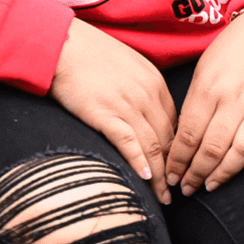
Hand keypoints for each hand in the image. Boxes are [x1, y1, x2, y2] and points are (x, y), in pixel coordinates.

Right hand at [49, 18, 177, 203]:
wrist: (65, 45)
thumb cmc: (92, 55)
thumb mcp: (128, 66)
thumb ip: (141, 88)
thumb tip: (146, 113)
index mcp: (155, 82)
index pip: (175, 123)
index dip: (177, 150)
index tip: (178, 169)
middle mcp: (147, 94)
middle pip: (168, 138)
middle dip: (174, 168)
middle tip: (177, 191)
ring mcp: (127, 104)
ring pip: (153, 146)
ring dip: (159, 176)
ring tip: (164, 198)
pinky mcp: (106, 113)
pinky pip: (128, 142)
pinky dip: (139, 162)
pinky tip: (144, 179)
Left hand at [165, 7, 243, 196]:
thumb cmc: (236, 44)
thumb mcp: (206, 66)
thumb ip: (196, 100)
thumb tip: (184, 137)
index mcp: (210, 87)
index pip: (188, 135)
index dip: (178, 161)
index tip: (172, 175)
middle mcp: (235, 98)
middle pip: (211, 148)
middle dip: (195, 173)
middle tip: (187, 188)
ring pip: (240, 151)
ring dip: (223, 173)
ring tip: (210, 184)